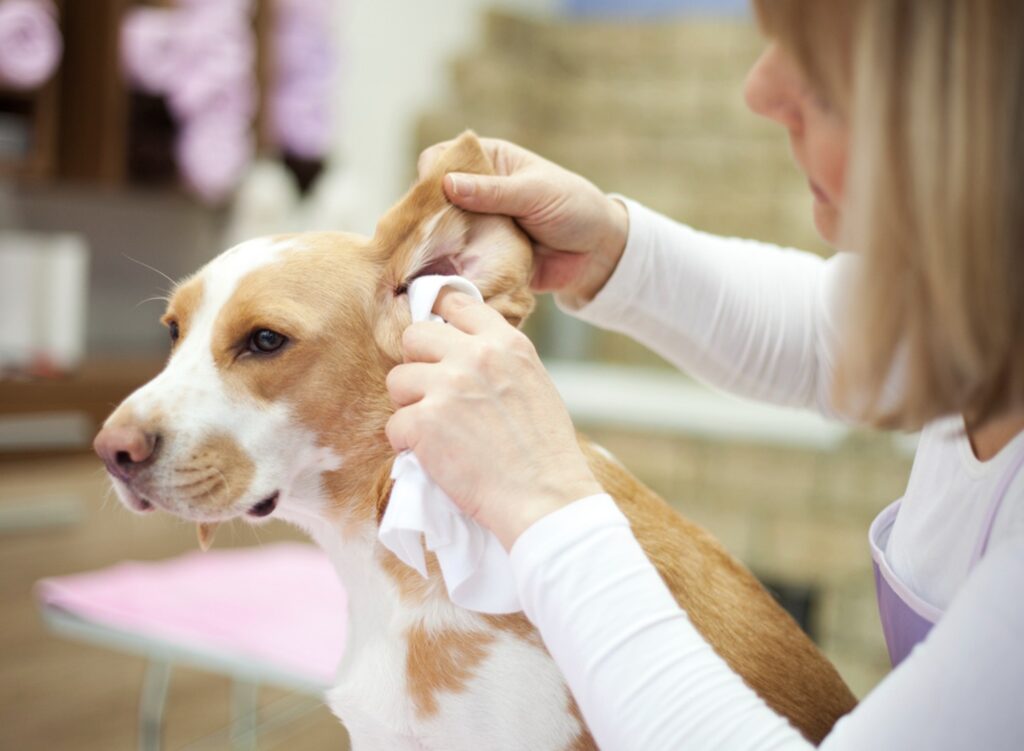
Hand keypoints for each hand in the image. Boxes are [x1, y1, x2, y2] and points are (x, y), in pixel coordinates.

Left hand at [385, 290, 604, 549]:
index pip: (456, 303)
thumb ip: (498, 361)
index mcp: (506, 343)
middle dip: (417, 364)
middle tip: (430, 394)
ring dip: (409, 406)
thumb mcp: (534, 383)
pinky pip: (394, 425)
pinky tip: (432, 456)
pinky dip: (407, 444)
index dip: (439, 320)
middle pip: (415, 335)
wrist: (544, 496)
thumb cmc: (545, 451)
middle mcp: (475, 356)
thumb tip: (462, 352)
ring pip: (397, 380)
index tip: (435, 341)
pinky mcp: (424, 422)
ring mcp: (447, 386)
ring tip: (434, 430)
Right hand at [418, 136, 629, 306]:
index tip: (428, 195)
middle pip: (433, 198)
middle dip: (426, 216)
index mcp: (488, 161)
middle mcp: (476, 192)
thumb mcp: (535, 193)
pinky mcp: (481, 257)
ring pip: (441, 233)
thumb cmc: (573, 208)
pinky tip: (441, 277)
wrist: (597, 255)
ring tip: (427, 259)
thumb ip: (493, 191)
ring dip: (436, 245)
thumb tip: (447, 184)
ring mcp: (477, 226)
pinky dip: (451, 268)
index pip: (442, 157)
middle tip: (424, 234)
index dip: (431, 173)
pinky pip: (458, 261)